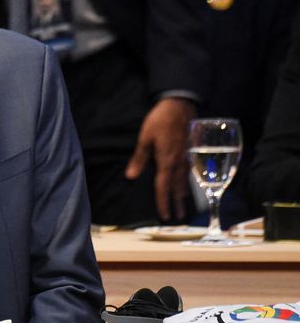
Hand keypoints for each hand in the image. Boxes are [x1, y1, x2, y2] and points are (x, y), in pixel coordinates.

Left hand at [125, 97, 196, 220]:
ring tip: (183, 206)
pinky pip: (190, 171)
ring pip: (185, 180)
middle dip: (176, 203)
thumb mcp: (145, 138)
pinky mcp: (191, 151)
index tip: (164, 216)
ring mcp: (187, 157)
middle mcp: (179, 162)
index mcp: (166, 161)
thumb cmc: (160, 120)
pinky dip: (188, 182)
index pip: (163, 186)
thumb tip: (131, 176)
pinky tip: (188, 184)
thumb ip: (139, 158)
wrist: (180, 105)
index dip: (163, 202)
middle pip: (177, 187)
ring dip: (184, 194)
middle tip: (178, 217)